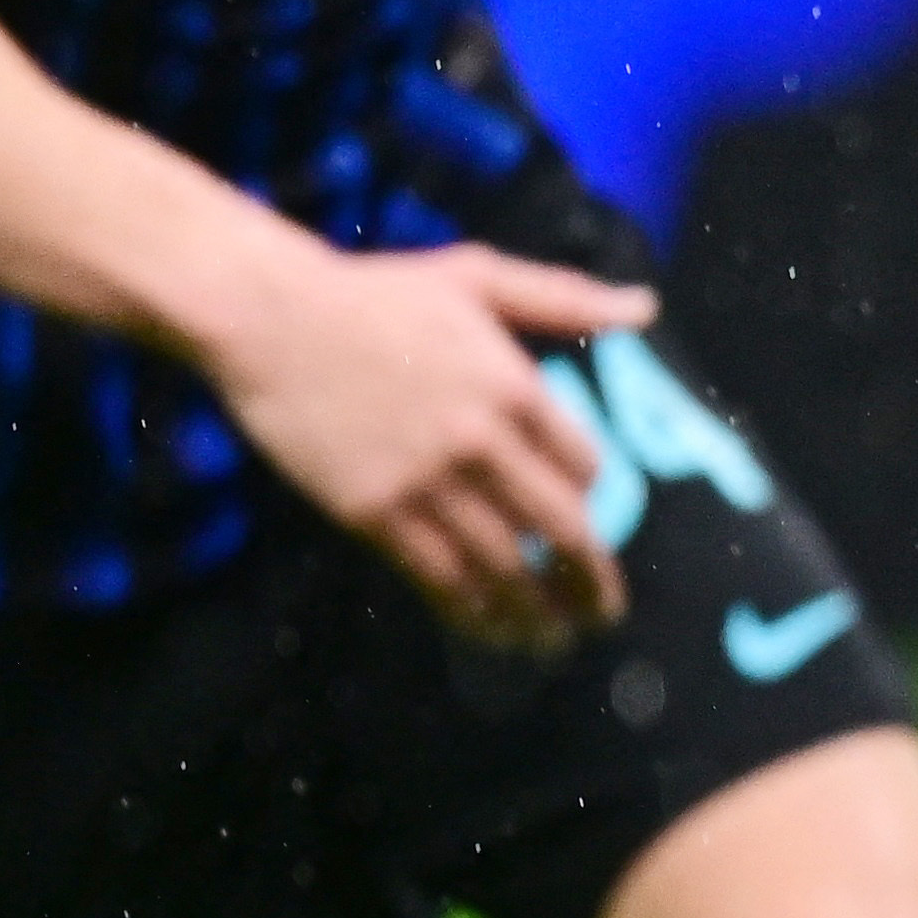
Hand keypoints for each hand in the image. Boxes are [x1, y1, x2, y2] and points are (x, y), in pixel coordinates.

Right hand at [197, 235, 655, 649]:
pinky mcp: (376, 514)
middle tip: (605, 614)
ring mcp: (428, 483)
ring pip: (504, 567)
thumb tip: (647, 308)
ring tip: (555, 641)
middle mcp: (483, 443)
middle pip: (561, 530)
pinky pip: (439, 577)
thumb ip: (565, 298)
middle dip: (590, 582)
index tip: (580, 517)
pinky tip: (489, 629)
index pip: (582, 465)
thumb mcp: (478, 276)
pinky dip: (472, 611)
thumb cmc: (373, 292)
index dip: (588, 497)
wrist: (270, 318)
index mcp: (515, 387)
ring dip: (537, 612)